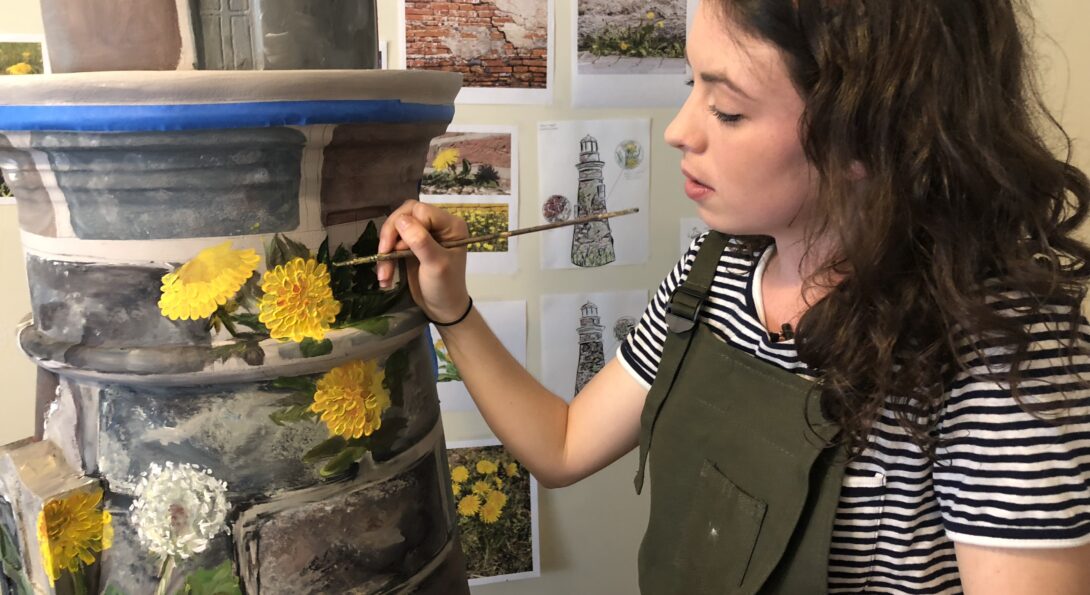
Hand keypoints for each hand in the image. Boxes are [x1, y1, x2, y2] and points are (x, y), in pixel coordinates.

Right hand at [377, 200, 470, 322]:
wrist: (443, 309)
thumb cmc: (446, 288)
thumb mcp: (436, 265)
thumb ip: (421, 241)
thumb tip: (401, 220)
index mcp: (450, 225)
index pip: (421, 211)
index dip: (406, 225)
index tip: (400, 249)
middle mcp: (438, 225)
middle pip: (406, 214)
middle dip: (391, 235)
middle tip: (383, 254)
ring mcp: (424, 234)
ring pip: (396, 228)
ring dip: (386, 251)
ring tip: (383, 275)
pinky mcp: (412, 245)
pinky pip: (393, 242)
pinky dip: (386, 258)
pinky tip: (384, 276)